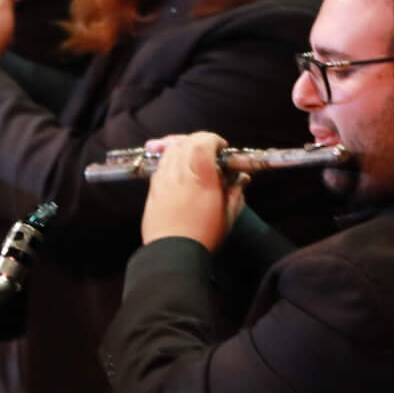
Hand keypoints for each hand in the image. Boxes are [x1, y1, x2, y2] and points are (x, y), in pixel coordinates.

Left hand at [140, 133, 248, 251]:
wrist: (172, 253)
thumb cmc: (204, 235)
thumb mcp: (228, 215)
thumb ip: (235, 191)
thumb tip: (240, 178)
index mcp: (201, 176)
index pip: (203, 141)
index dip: (213, 139)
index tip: (222, 147)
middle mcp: (179, 172)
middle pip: (185, 141)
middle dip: (199, 140)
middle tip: (209, 149)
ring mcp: (163, 178)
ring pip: (170, 149)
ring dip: (183, 146)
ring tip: (193, 155)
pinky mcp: (153, 187)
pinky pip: (161, 163)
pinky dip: (170, 159)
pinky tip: (178, 167)